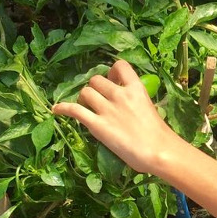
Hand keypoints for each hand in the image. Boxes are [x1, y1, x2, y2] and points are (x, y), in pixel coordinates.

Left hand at [52, 60, 186, 173]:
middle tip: (98, 99)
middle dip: (95, 88)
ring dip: (84, 98)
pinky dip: (63, 108)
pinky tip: (56, 110)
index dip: (112, 72)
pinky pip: (74, 110)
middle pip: (96, 80)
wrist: (157, 151)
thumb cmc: (159, 135)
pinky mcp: (96, 124)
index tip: (113, 81)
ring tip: (86, 107)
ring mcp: (106, 109)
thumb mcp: (149, 108)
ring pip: (85, 92)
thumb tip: (127, 106)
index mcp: (136, 89)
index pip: (119, 66)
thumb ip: (136, 101)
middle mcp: (119, 94)